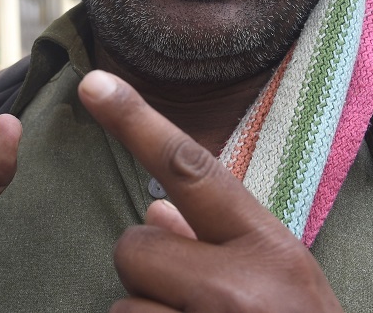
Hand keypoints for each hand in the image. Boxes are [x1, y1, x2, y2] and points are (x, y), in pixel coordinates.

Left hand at [78, 71, 342, 312]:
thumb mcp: (279, 279)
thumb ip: (218, 239)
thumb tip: (153, 205)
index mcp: (267, 247)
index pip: (190, 167)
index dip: (137, 120)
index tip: (93, 82)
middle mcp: (236, 288)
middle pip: (133, 246)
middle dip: (148, 271)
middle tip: (189, 301)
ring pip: (120, 308)